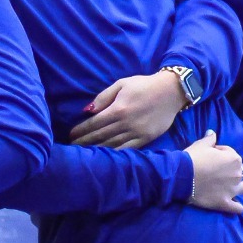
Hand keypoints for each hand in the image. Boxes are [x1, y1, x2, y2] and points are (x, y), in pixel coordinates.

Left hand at [69, 71, 186, 147]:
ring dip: (97, 151)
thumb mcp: (121, 84)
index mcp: (118, 109)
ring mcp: (137, 133)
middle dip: (84, 142)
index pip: (94, 124)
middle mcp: (126, 123)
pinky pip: (128, 150)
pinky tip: (106, 158)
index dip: (81, 131)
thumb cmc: (144, 85)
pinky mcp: (147, 139)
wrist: (171, 91)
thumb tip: (88, 110)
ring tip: (85, 155)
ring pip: (112, 145)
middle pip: (100, 136)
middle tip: (72, 148)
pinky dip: (115, 154)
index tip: (70, 135)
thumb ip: (103, 97)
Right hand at [183, 130, 242, 213]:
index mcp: (234, 159)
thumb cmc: (192, 158)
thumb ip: (210, 139)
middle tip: (213, 171)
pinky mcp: (224, 203)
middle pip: (238, 171)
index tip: (209, 157)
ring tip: (228, 187)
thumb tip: (213, 132)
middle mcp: (237, 175)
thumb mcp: (200, 145)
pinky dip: (236, 207)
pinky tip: (231, 204)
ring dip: (239, 187)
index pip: (230, 154)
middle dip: (229, 170)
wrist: (181, 176)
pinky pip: (238, 208)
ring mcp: (232, 190)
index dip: (220, 154)